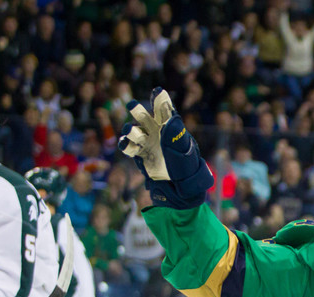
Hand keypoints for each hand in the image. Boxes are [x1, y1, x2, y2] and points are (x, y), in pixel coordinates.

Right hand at [119, 87, 213, 208]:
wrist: (181, 188)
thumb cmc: (187, 166)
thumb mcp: (185, 151)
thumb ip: (177, 135)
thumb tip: (171, 120)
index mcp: (171, 126)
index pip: (165, 108)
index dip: (160, 99)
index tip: (158, 91)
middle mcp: (156, 131)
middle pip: (144, 116)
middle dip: (138, 110)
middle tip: (133, 105)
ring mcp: (147, 142)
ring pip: (134, 131)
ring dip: (130, 129)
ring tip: (130, 130)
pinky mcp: (140, 155)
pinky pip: (129, 147)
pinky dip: (126, 145)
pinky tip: (126, 144)